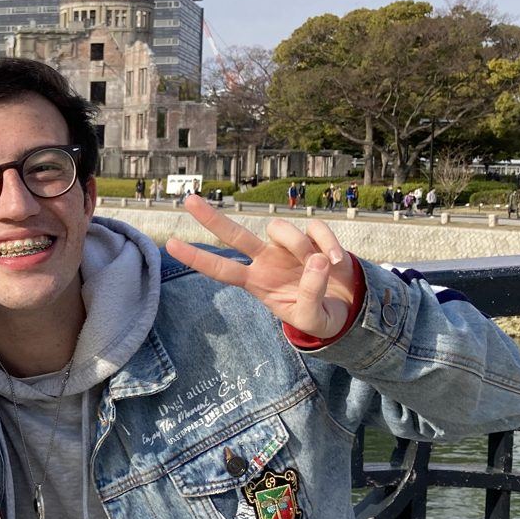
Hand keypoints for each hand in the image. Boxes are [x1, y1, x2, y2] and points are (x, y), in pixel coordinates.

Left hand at [167, 194, 360, 339]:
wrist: (348, 307)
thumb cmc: (320, 314)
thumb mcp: (312, 318)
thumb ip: (310, 294)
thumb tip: (316, 261)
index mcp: (256, 283)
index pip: (222, 270)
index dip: (197, 258)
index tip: (171, 244)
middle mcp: (266, 260)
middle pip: (234, 235)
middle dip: (211, 218)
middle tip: (188, 200)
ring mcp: (287, 246)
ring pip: (279, 228)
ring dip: (299, 246)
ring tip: (323, 268)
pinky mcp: (312, 236)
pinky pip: (315, 228)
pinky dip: (328, 243)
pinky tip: (337, 262)